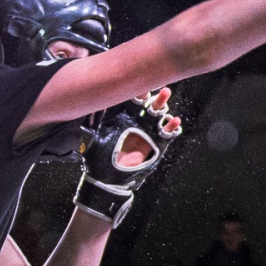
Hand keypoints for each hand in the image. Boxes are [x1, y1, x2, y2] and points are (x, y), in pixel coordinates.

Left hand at [74, 88, 182, 227]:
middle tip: (154, 85)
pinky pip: (167, 134)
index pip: (129, 101)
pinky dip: (171, 127)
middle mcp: (136, 123)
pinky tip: (174, 121)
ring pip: (158, 114)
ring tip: (165, 95)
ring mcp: (147, 133)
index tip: (136, 84)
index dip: (134, 91)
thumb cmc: (98, 161)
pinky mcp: (156, 145)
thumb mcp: (92, 141)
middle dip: (151, 93)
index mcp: (122, 119)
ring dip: (162, 104)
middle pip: (146, 104)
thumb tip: (90, 108)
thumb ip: (92, 126)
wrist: (108, 181)